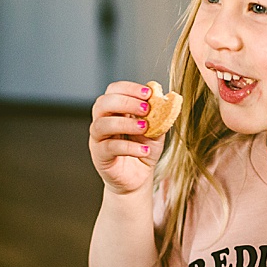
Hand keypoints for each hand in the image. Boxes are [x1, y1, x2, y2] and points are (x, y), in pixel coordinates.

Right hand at [89, 80, 164, 195]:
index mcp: (115, 110)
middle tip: (146, 108)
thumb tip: (167, 100)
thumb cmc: (143, 150)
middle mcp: (103, 121)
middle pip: (103, 103)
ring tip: (144, 127)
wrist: (137, 178)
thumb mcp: (156, 131)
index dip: (129, 88)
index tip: (148, 93)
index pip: (114, 90)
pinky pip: (109, 147)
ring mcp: (99, 138)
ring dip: (125, 123)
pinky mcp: (100, 156)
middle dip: (125, 102)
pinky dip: (128, 147)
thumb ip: (159, 116)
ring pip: (101, 124)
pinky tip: (144, 150)